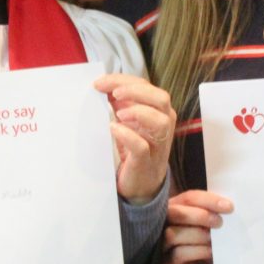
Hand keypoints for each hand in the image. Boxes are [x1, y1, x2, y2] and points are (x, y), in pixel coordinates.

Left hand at [94, 73, 174, 202]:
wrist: (141, 183)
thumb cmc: (134, 147)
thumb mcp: (127, 121)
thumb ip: (120, 103)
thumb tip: (101, 85)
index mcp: (158, 110)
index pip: (146, 86)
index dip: (123, 80)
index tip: (100, 82)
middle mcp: (163, 124)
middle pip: (161, 98)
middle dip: (136, 91)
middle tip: (114, 94)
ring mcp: (157, 144)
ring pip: (161, 121)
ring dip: (139, 112)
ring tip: (119, 113)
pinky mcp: (146, 162)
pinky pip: (142, 147)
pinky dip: (128, 135)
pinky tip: (114, 129)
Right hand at [164, 189, 231, 263]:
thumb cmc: (204, 240)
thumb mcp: (209, 224)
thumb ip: (214, 213)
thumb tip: (229, 208)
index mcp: (177, 206)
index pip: (189, 198)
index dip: (209, 200)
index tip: (228, 207)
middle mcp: (165, 221)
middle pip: (177, 213)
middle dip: (200, 215)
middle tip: (219, 222)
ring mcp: (164, 242)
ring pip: (174, 234)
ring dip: (198, 235)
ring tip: (213, 239)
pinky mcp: (169, 262)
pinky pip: (180, 253)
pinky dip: (199, 251)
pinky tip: (211, 251)